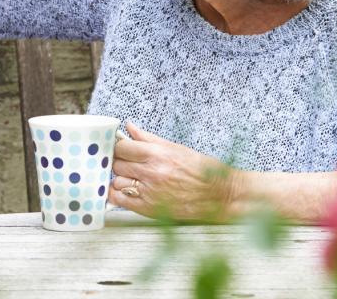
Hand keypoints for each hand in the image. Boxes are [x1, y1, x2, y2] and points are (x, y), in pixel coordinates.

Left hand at [108, 123, 237, 220]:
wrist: (220, 195)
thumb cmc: (202, 170)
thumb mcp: (176, 148)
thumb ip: (149, 138)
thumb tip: (130, 127)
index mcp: (156, 154)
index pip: (121, 148)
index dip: (119, 148)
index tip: (122, 150)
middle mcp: (151, 172)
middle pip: (117, 165)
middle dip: (120, 163)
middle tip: (127, 164)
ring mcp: (149, 192)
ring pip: (117, 182)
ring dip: (120, 180)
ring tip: (129, 178)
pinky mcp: (150, 209)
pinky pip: (121, 201)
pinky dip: (118, 196)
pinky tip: (124, 192)